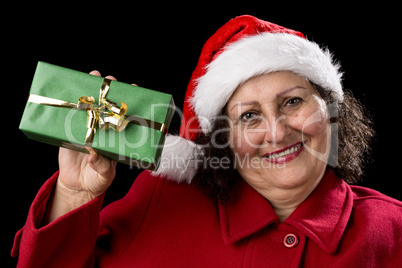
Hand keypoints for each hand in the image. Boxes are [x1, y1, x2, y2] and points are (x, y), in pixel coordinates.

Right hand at [44, 71, 117, 222]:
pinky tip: (71, 90)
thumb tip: (94, 156)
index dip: (131, 103)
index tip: (135, 89)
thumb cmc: (97, 180)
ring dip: (92, 90)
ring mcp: (88, 128)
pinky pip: (72, 115)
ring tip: (94, 76)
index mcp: (117, 138)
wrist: (77, 185)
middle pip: (109, 106)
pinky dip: (72, 102)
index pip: (127, 116)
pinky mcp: (71, 131)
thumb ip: (102, 167)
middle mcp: (104, 129)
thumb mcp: (104, 176)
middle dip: (111, 91)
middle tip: (112, 80)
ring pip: (92, 106)